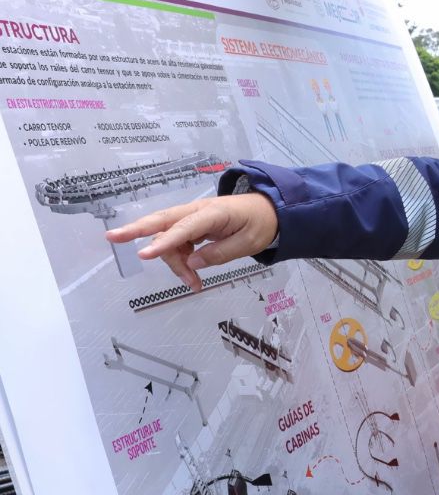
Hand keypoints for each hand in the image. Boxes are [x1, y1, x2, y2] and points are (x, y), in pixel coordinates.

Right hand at [106, 193, 279, 291]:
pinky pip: (176, 242)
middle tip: (112, 238)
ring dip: (173, 262)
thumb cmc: (261, 223)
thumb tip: (192, 263)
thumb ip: (221, 253)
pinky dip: (178, 260)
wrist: (270, 210)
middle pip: (162, 221)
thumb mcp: (249, 242)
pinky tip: (191, 275)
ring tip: (192, 284)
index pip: (183, 228)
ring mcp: (192, 218)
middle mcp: (197, 212)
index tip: (145, 254)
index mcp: (214, 213)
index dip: (164, 242)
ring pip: (168, 238)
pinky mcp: (191, 225)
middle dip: (136, 230)